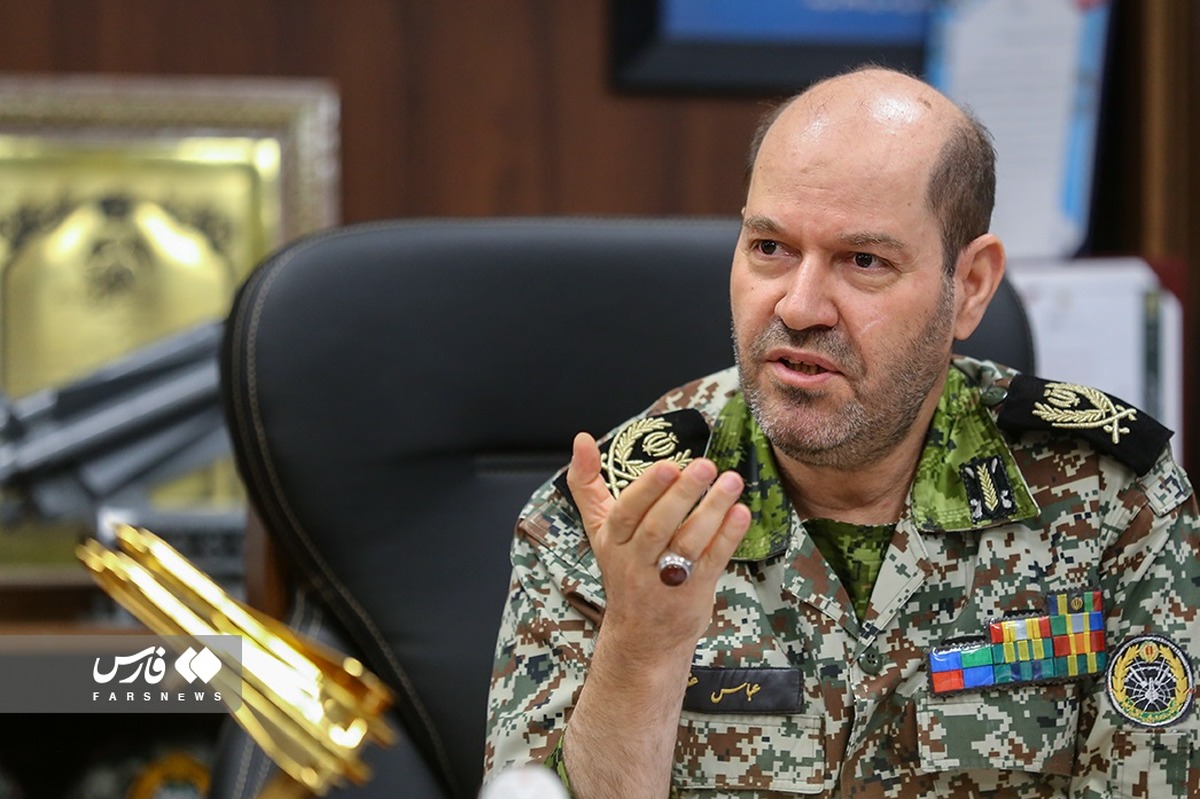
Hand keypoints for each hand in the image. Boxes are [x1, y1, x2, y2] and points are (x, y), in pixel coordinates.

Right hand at [566, 431, 750, 655]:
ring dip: (711, 510)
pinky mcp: (694, 592)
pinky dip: (727, 537)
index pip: (625, 514)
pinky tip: (740, 513)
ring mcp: (666, 580)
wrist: (642, 637)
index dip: (647, 490)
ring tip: (731, 481)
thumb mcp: (599, 529)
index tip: (668, 465)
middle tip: (705, 465)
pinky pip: (712, 561)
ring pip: (687, 542)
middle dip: (682, 494)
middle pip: (658, 527)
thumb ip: (587, 484)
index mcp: (612, 542)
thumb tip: (581, 439)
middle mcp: (636, 562)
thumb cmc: (624, 570)